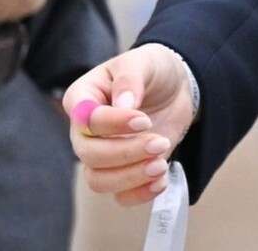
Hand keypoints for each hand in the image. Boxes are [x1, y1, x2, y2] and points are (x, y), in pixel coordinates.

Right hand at [62, 44, 196, 207]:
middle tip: (160, 142)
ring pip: (99, 180)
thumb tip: (124, 105)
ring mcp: (102, 154)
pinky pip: (120, 195)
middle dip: (126, 153)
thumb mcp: (143, 62)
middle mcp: (85, 132)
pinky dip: (139, 194)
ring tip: (161, 165)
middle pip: (90, 155)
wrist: (174, 86)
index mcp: (82, 100)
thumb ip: (130, 79)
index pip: (85, 121)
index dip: (113, 124)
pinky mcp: (123, 170)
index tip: (144, 120)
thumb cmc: (151, 70)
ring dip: (131, 177)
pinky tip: (161, 181)